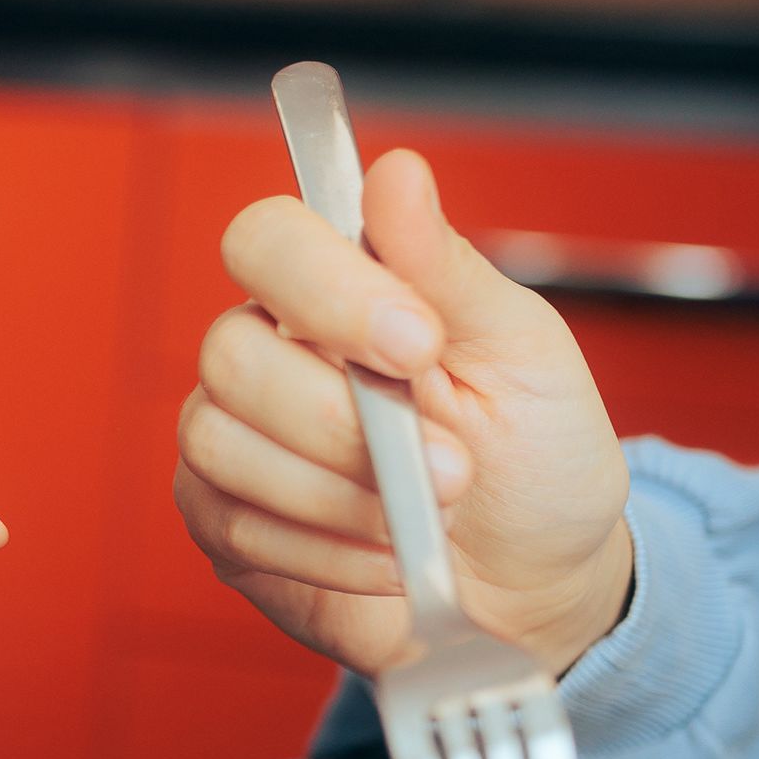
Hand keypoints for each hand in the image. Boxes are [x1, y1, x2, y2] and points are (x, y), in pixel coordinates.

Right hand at [179, 149, 634, 676]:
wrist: (538, 585)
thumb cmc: (533, 458)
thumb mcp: (522, 352)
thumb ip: (447, 269)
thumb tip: (396, 173)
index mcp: (337, 293)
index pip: (266, 241)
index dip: (325, 287)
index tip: (417, 344)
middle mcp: (269, 357)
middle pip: (228, 351)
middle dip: (339, 419)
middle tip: (445, 464)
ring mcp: (234, 444)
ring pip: (220, 443)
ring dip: (342, 494)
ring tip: (425, 515)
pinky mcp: (225, 529)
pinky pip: (237, 528)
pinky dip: (330, 552)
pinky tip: (388, 555)